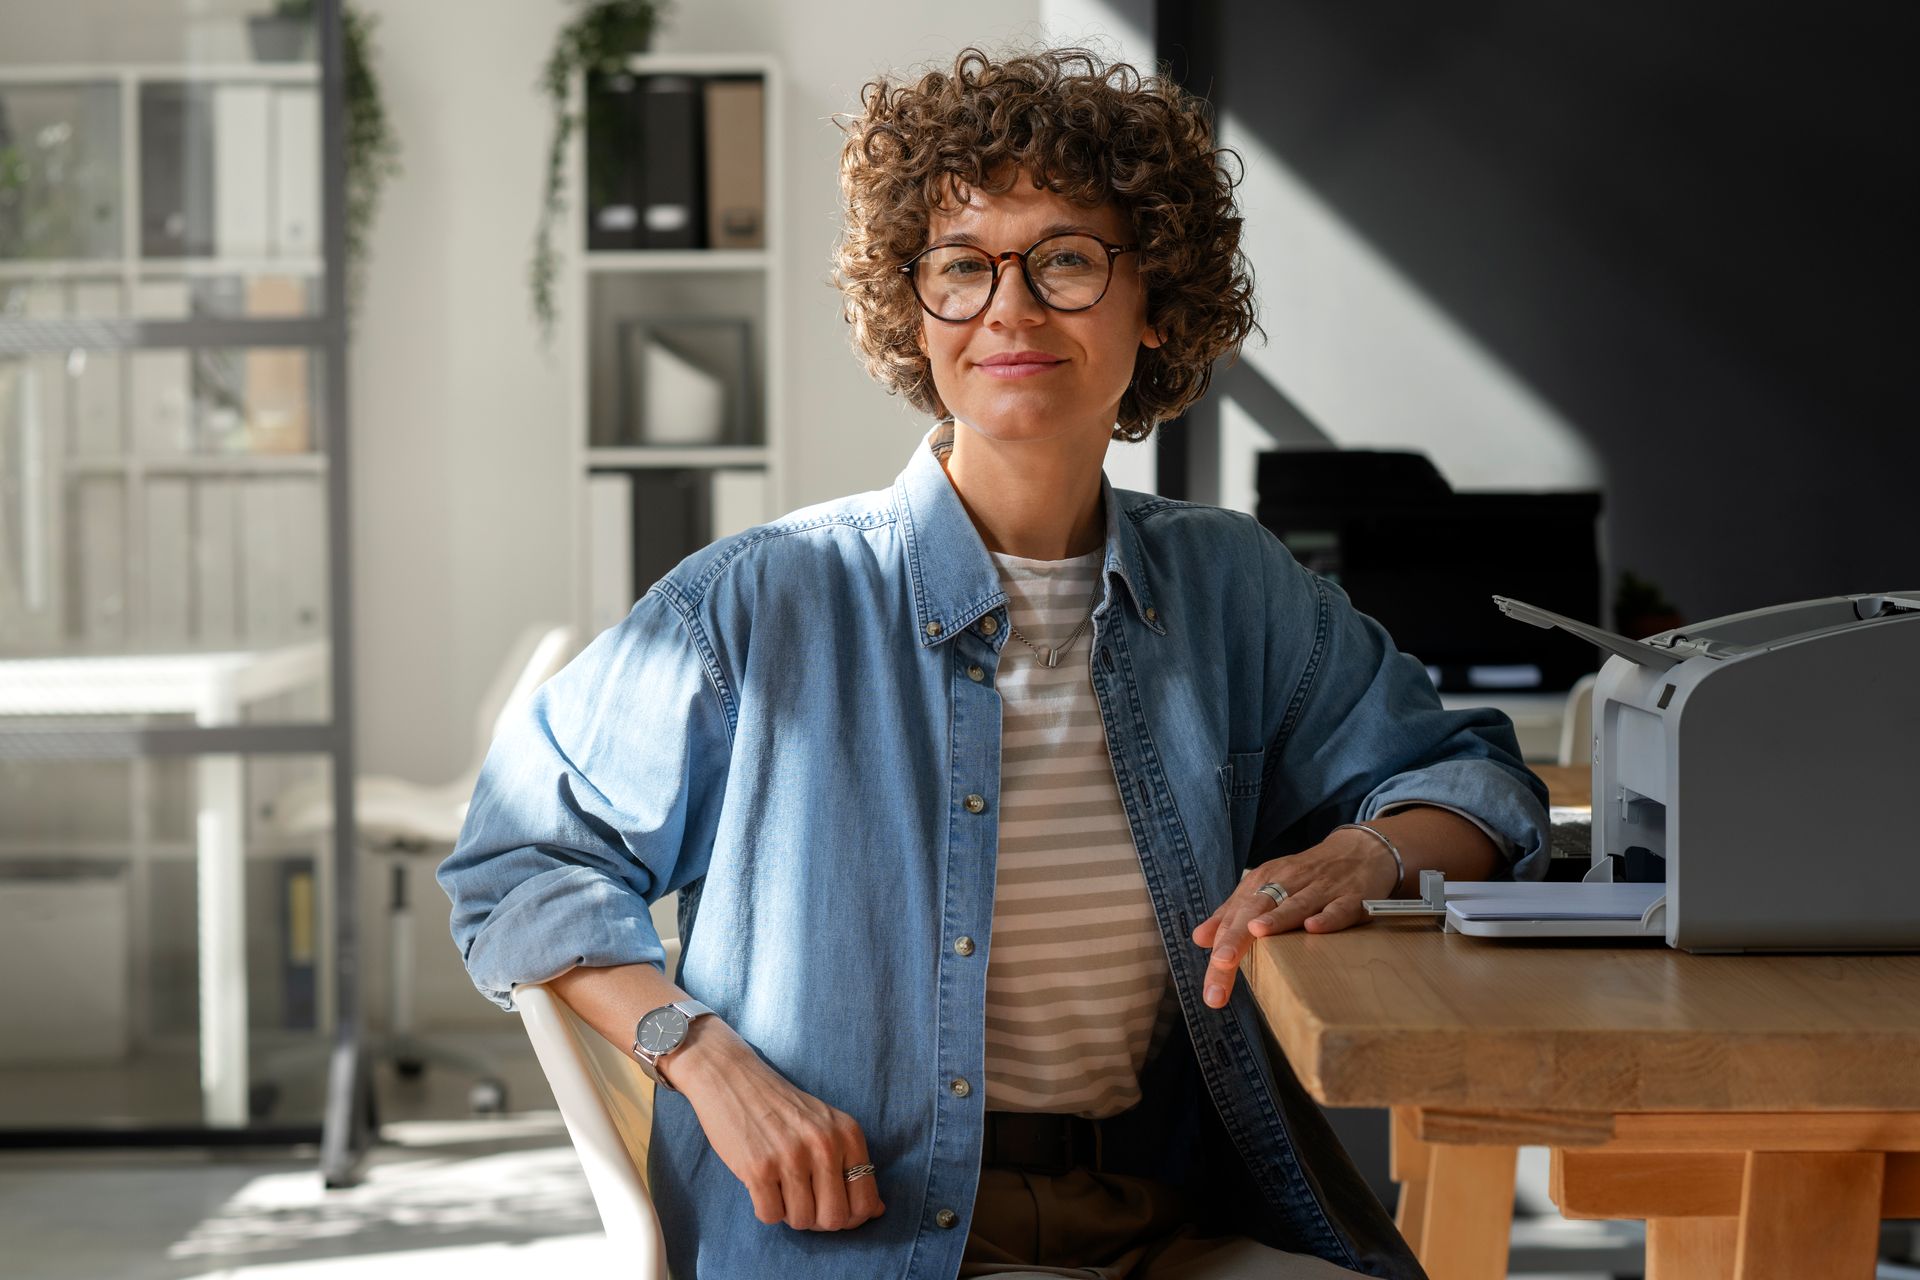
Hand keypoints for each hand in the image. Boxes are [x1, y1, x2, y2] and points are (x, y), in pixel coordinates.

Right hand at [666, 1021, 885, 1230]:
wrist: (732, 1078)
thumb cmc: (781, 1106)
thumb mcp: (827, 1125)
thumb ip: (852, 1165)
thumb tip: (877, 1211)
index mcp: (848, 1134)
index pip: (865, 1202)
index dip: (849, 1217)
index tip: (830, 1206)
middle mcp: (825, 1144)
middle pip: (834, 1219)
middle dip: (817, 1219)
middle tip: (802, 1199)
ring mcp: (792, 1156)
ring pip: (802, 1221)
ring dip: (789, 1213)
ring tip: (780, 1186)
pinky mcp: (758, 1167)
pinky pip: (771, 1216)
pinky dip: (766, 1209)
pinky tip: (762, 1185)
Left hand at [1189, 827, 1399, 1007]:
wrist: (1358, 851)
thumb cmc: (1304, 877)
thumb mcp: (1265, 888)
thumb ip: (1232, 915)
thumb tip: (1199, 938)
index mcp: (1261, 884)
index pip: (1233, 918)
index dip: (1219, 947)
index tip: (1211, 982)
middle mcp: (1287, 884)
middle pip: (1256, 912)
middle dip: (1237, 940)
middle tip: (1221, 965)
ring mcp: (1319, 890)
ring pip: (1295, 905)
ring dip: (1276, 919)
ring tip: (1256, 933)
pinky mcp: (1351, 897)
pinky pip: (1338, 908)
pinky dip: (1327, 918)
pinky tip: (1313, 927)